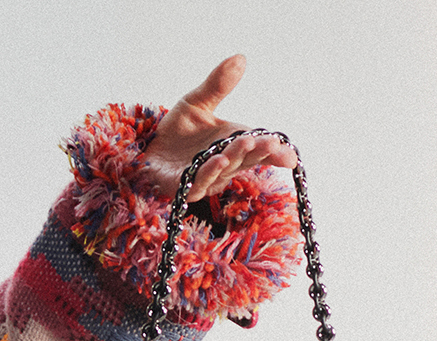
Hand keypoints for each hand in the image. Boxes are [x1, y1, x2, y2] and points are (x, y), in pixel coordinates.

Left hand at [143, 55, 297, 201]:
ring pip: (227, 169)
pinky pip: (200, 181)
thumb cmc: (177, 130)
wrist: (146, 149)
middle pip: (247, 159)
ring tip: (247, 141)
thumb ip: (217, 85)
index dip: (275, 152)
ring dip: (237, 156)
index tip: (289, 153)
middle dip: (260, 151)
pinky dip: (211, 171)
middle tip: (271, 142)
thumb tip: (240, 58)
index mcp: (233, 143)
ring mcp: (207, 177)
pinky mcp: (185, 187)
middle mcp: (225, 163)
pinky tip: (219, 160)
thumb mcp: (197, 102)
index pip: (259, 148)